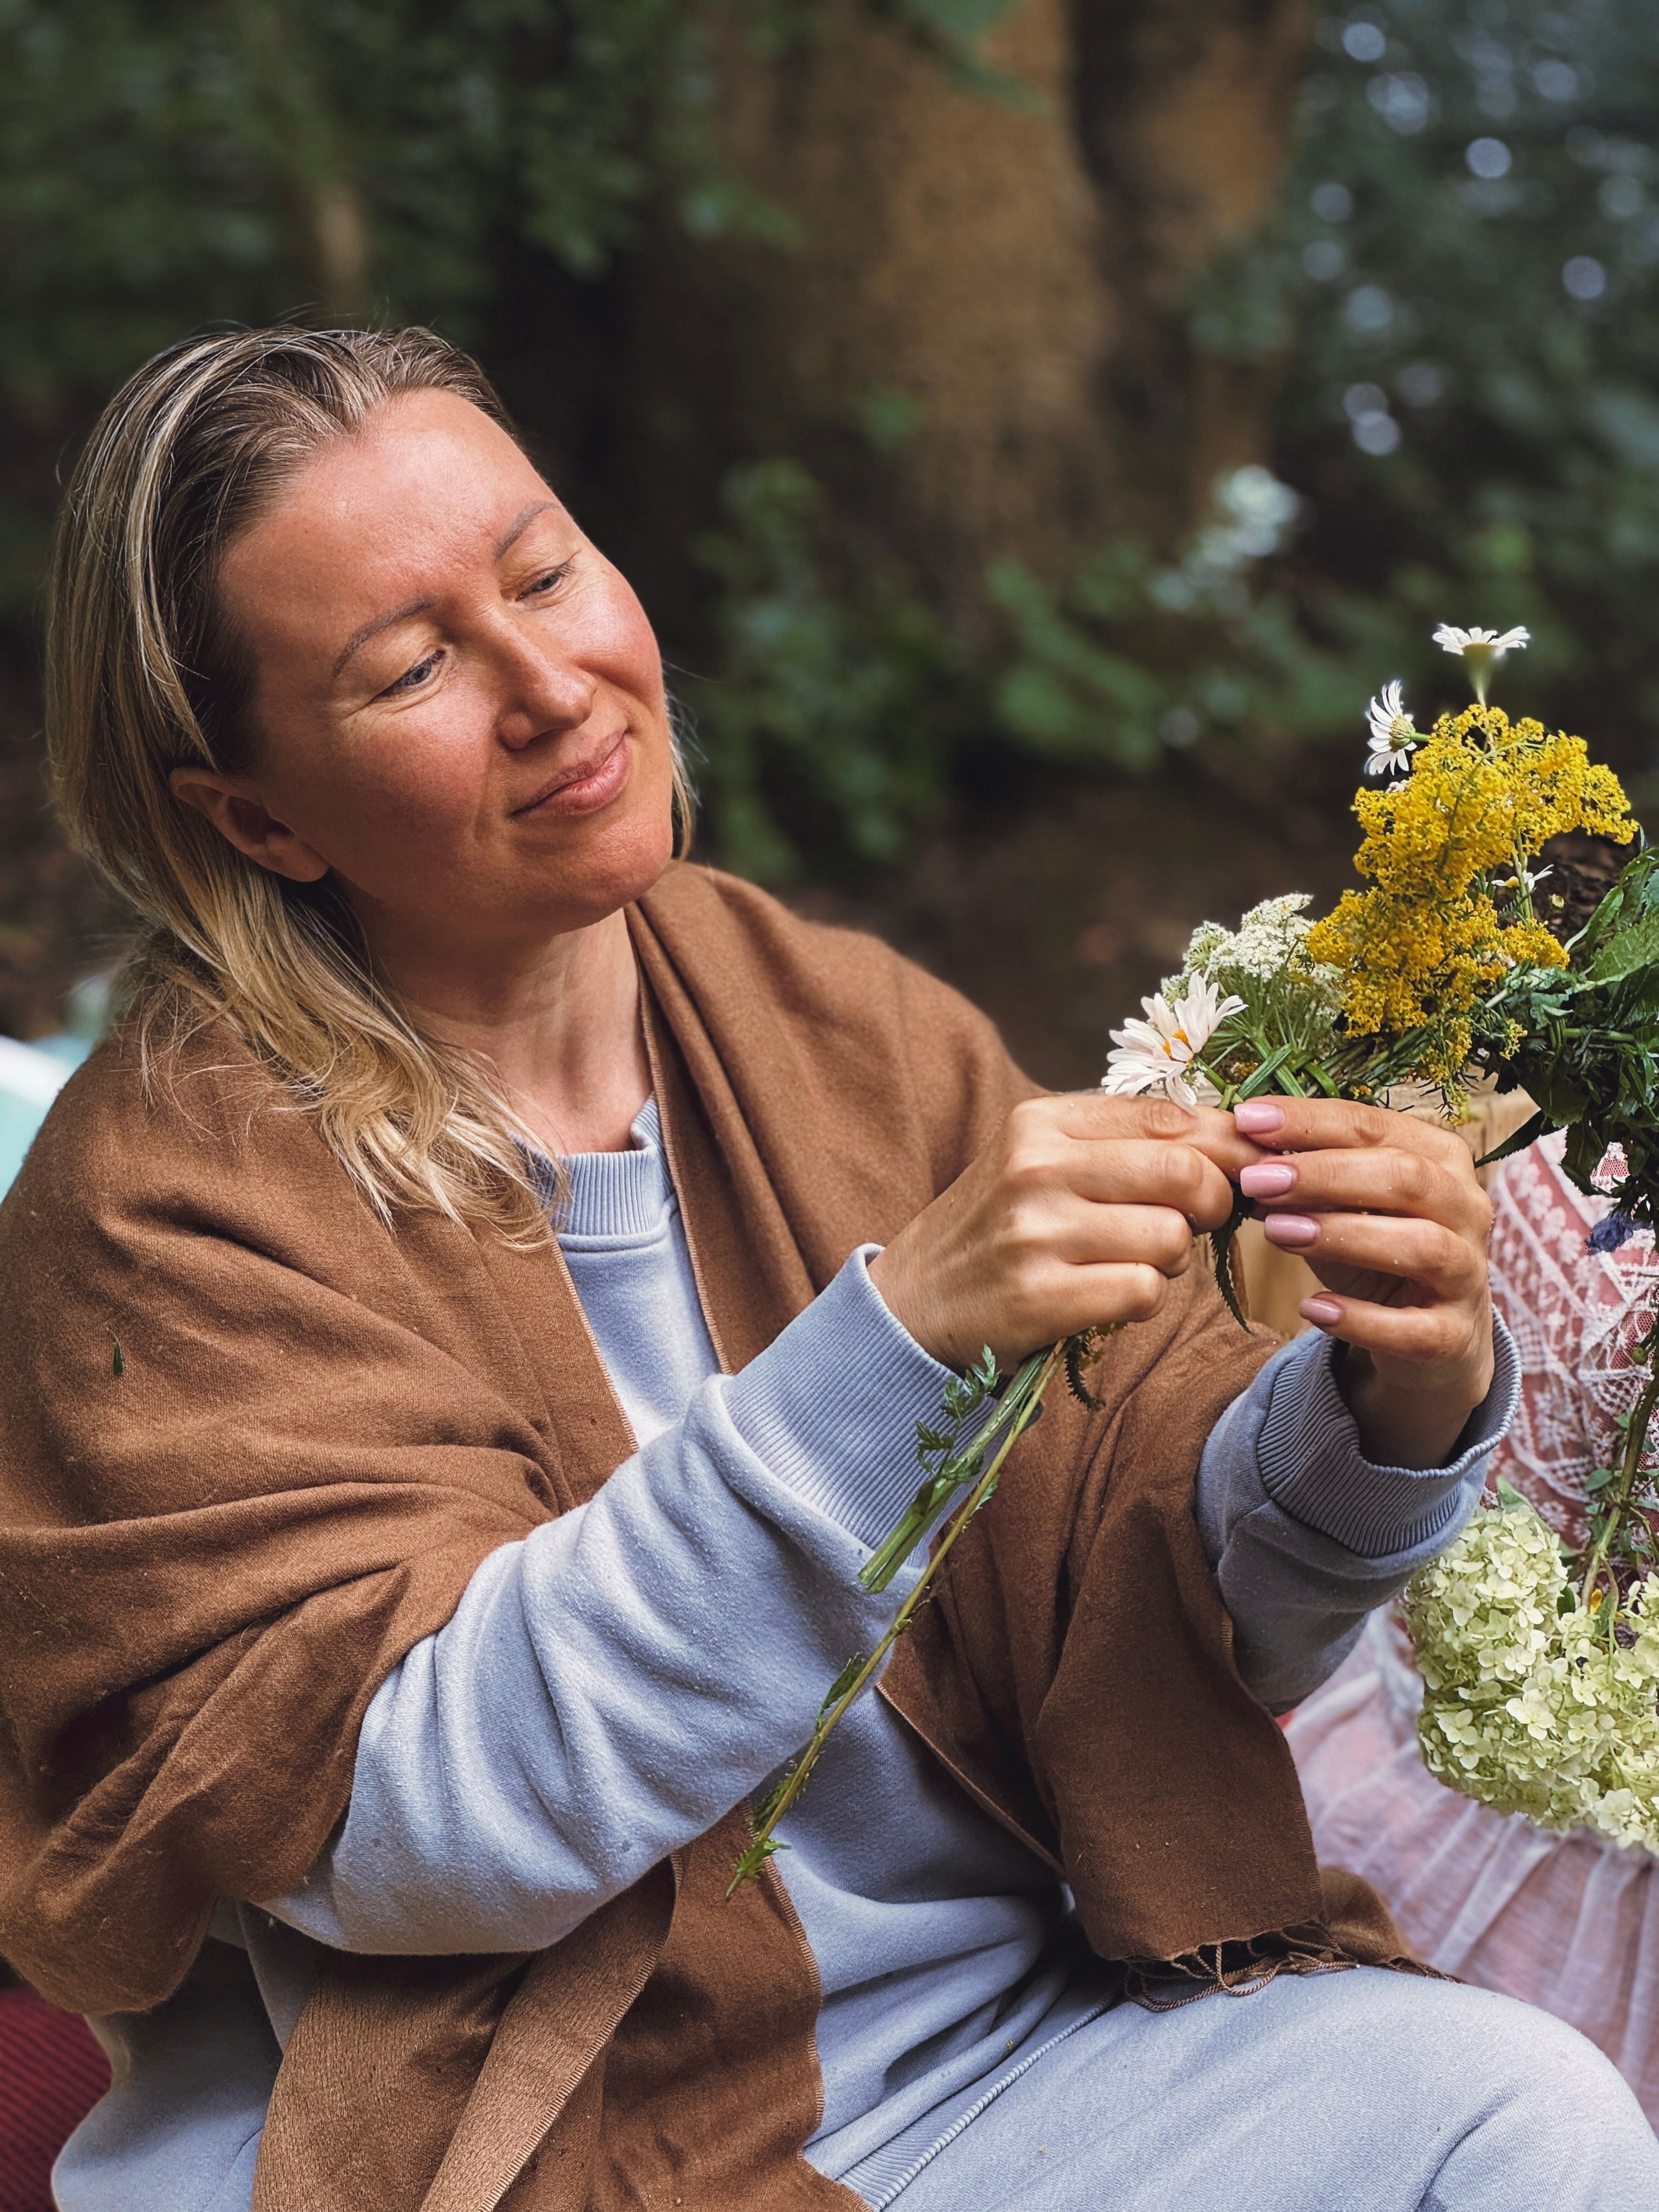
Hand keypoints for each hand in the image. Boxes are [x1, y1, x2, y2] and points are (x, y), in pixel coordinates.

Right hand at [869, 1093, 1261, 1370]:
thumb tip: (1242, 1137)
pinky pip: (1143, 1292)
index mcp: (1041, 1121)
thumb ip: (1125, 1144)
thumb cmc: (997, 1231)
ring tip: (1131, 1263)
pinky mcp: (1037, 1296)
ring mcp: (1034, 1232)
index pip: (1172, 1116)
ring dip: (1172, 1260)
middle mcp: (1035, 1166)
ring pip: (1171, 1237)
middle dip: (1212, 1205)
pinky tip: (1108, 1298)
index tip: (1245, 1172)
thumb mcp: (1043, 1163)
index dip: (1229, 1147)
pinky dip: (1143, 1301)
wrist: (910, 1304)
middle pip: (1185, 1172)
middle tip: (1191, 1225)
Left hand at [1235, 1097, 1494, 1468]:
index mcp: (1441, 1158)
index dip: (1310, 1121)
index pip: (1375, 1126)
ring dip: (1343, 1235)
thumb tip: (1240, 1149)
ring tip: (1277, 1232)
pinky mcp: (1453, 1336)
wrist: (1430, 1334)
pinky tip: (1311, 1309)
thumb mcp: (1339, 1205)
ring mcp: (1468, 1274)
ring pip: (1421, 1246)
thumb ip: (1303, 1177)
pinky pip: (1414, 1329)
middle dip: (1325, 1174)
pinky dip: (1361, 1318)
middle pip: (1406, 1178)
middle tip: (1256, 1180)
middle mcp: (1467, 1209)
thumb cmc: (1378, 1248)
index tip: (1247, 1119)